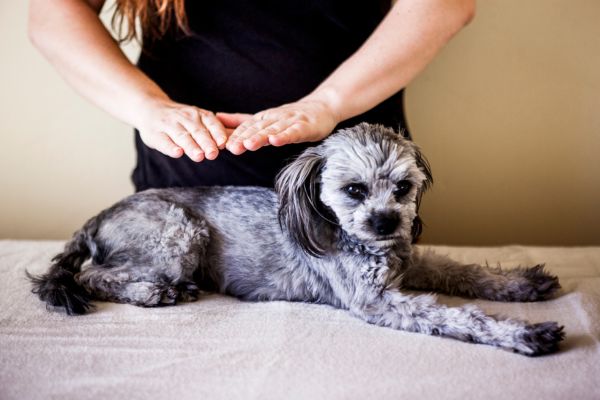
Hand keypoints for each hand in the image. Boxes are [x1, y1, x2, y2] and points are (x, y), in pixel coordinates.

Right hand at [136, 98, 228, 161]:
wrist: (149, 108)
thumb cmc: (180, 120)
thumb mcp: (197, 119)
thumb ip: (213, 129)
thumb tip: (234, 141)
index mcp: (198, 114)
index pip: (210, 123)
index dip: (217, 133)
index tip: (223, 144)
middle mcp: (184, 118)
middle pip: (197, 131)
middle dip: (206, 143)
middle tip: (213, 154)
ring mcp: (169, 125)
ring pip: (182, 136)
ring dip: (191, 146)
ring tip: (199, 156)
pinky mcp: (155, 134)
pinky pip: (164, 141)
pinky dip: (171, 147)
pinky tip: (177, 153)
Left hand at [222, 99, 339, 154]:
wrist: (321, 108)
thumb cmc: (291, 117)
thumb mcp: (264, 119)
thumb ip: (241, 121)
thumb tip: (216, 118)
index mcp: (265, 117)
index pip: (248, 126)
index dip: (236, 135)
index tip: (223, 145)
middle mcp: (275, 118)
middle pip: (258, 128)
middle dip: (244, 138)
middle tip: (232, 148)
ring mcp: (290, 121)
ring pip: (273, 130)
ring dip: (260, 137)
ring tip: (249, 145)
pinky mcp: (304, 127)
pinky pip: (293, 132)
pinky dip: (284, 136)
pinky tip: (276, 141)